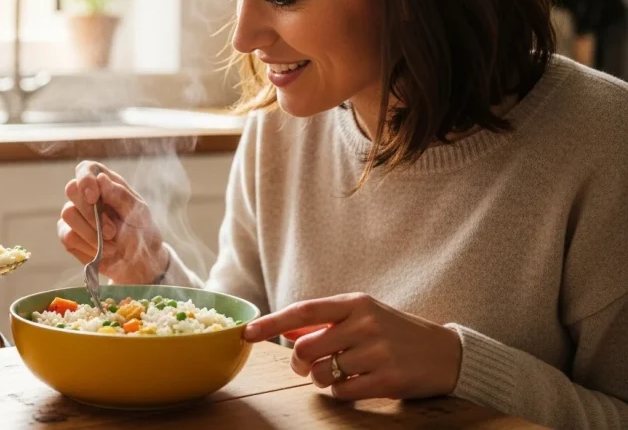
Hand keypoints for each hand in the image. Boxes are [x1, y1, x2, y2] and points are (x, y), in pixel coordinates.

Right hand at [57, 161, 167, 283]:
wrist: (139, 265)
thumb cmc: (142, 233)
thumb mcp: (139, 213)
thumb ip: (120, 195)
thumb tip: (100, 178)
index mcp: (106, 184)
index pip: (85, 169)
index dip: (85, 179)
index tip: (94, 197)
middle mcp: (87, 197)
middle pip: (71, 190)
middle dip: (91, 213)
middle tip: (112, 232)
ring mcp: (76, 216)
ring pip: (68, 214)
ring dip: (91, 233)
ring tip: (111, 245)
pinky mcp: (70, 236)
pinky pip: (68, 237)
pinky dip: (87, 247)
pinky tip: (100, 252)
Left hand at [243, 293, 462, 400]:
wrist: (447, 353)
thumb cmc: (396, 332)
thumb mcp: (365, 315)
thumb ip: (328, 320)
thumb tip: (286, 331)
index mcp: (356, 303)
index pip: (303, 311)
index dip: (271, 323)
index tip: (247, 333)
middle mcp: (364, 324)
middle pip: (306, 349)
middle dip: (300, 362)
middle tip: (308, 365)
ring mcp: (376, 352)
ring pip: (320, 373)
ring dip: (321, 378)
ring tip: (340, 372)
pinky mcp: (386, 379)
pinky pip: (341, 391)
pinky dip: (341, 391)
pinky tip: (357, 383)